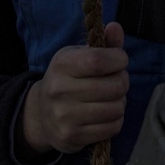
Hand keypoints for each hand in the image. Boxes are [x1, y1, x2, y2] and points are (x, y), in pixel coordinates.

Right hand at [18, 22, 128, 156]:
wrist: (41, 113)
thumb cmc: (70, 77)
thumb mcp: (81, 55)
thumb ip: (104, 43)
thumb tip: (115, 27)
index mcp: (62, 64)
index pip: (98, 60)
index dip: (119, 59)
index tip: (120, 60)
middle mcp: (59, 90)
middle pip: (114, 86)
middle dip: (123, 81)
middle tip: (115, 80)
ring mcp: (64, 116)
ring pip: (116, 108)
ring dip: (120, 101)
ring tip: (110, 97)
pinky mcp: (71, 137)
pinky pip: (112, 127)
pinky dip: (115, 119)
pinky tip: (105, 114)